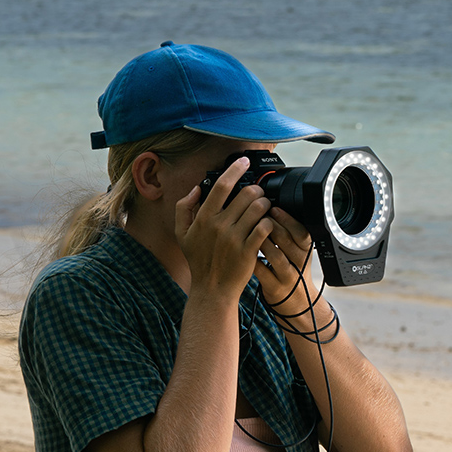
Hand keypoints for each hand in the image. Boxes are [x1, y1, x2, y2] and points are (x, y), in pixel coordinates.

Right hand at [175, 158, 273, 298]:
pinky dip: (270, 222)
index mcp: (203, 218)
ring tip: (264, 208)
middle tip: (258, 193)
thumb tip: (196, 189)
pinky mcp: (249, 251)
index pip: (222, 185)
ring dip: (265, 204)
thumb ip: (184, 208)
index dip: (236, 169)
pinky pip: (265, 227)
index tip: (244, 161)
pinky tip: (267, 224)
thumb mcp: (181, 234)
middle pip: (246, 194)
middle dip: (257, 190)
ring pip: (259, 208)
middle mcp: (219, 226)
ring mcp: (235, 239)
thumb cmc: (198, 261)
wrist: (211, 290)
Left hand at [254, 207, 319, 314]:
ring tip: (247, 229)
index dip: (288, 220)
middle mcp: (299, 263)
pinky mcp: (274, 287)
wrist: (295, 302)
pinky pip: (261, 270)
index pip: (301, 232)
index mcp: (306, 250)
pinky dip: (251, 258)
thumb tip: (270, 205)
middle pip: (287, 241)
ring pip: (275, 256)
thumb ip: (288, 232)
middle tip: (255, 215)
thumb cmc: (291, 269)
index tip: (273, 208)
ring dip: (260, 240)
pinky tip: (242, 249)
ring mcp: (287, 277)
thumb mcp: (296, 251)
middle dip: (270, 225)